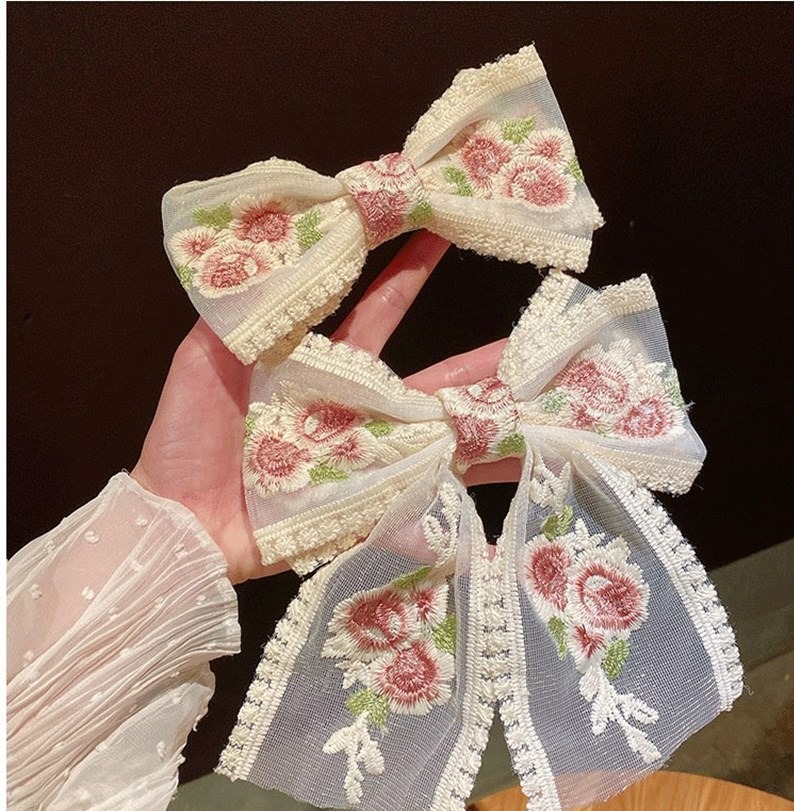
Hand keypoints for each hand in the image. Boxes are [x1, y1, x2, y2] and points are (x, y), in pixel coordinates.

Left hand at [133, 232, 516, 583]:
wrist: (175, 521)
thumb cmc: (186, 437)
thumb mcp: (205, 359)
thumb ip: (240, 308)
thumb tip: (271, 241)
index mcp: (316, 366)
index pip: (377, 311)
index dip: (409, 272)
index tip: (442, 230)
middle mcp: (351, 407)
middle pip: (429, 376)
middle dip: (481, 358)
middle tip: (535, 340)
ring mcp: (363, 456)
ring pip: (437, 433)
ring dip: (487, 424)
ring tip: (541, 411)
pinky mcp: (364, 503)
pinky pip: (419, 493)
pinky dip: (459, 489)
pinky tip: (506, 478)